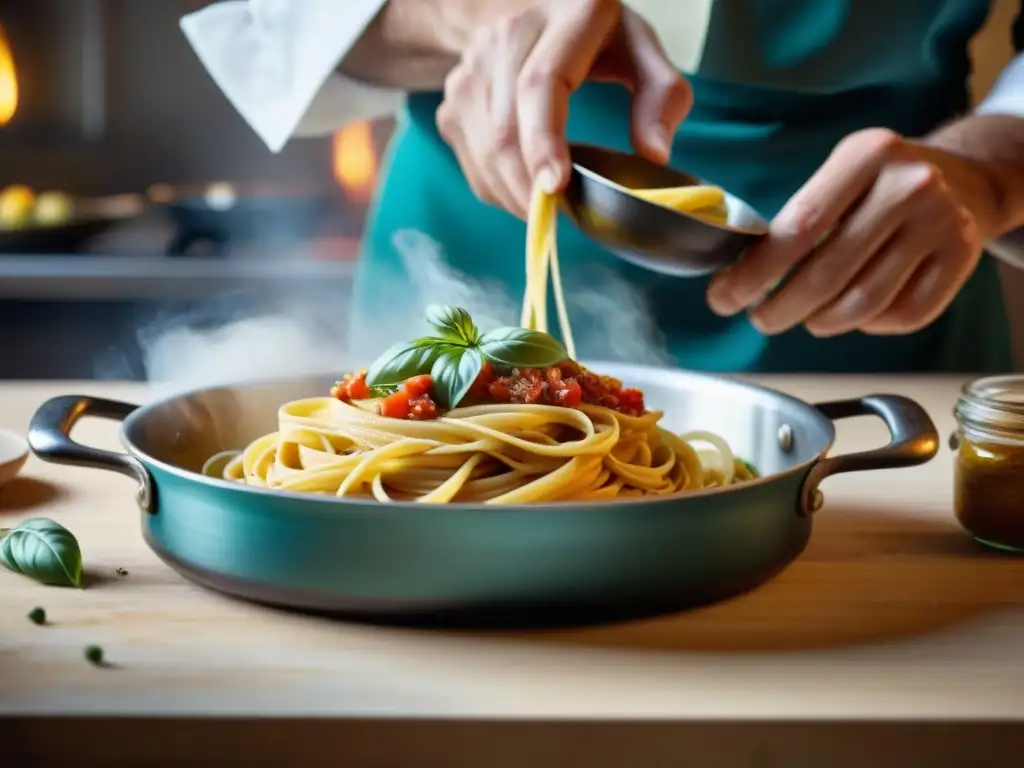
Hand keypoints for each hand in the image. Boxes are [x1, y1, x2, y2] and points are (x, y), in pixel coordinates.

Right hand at [435, 0, 691, 217]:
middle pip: (505, 130)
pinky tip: (526, 185)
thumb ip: (661, 96)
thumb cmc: (592, 38)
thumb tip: (654, 155)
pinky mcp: (452, 102)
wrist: (517, 12)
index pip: (539, 85)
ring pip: (484, 153)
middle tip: (563, 217)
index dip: (543, 141)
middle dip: (530, 188)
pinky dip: (500, 190)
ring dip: (515, 195)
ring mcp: (470, 71)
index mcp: (563, 15)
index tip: (557, 187)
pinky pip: (472, 163)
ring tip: (550, 206)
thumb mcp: (640, 49)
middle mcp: (506, 37)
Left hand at [706, 128, 989, 336]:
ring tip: (805, 318)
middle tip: (759, 319)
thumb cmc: (881, 184)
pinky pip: (903, 315)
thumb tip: (737, 275)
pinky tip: (854, 314)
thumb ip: (796, 218)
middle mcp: (909, 186)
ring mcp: (942, 222)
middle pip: (827, 274)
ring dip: (821, 322)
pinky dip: (868, 325)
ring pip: (863, 303)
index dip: (755, 273)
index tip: (724, 297)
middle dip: (780, 308)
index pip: (798, 228)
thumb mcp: (840, 174)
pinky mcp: (963, 258)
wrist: (967, 177)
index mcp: (866, 156)